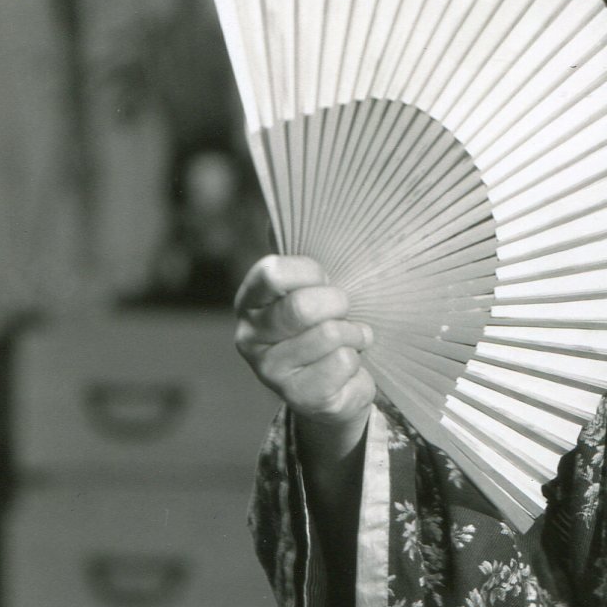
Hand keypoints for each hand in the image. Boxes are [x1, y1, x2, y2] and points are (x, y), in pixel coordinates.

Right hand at [234, 256, 375, 493]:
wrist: (336, 389)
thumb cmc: (325, 326)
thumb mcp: (312, 290)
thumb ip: (301, 258)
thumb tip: (288, 209)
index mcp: (249, 302)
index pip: (273, 272)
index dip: (310, 272)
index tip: (327, 278)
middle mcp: (250, 337)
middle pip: (302, 307)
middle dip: (337, 304)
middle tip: (345, 310)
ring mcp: (271, 371)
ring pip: (329, 335)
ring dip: (354, 334)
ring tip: (353, 338)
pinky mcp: (300, 397)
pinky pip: (342, 363)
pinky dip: (357, 361)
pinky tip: (350, 365)